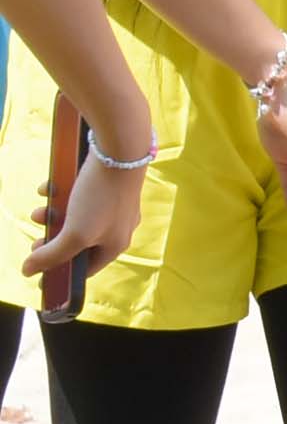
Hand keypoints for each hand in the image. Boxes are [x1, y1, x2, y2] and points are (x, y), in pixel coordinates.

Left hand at [20, 118, 146, 283]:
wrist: (120, 151)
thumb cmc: (101, 198)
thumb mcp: (74, 233)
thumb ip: (51, 255)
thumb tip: (28, 271)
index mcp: (116, 245)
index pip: (86, 268)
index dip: (61, 272)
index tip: (38, 271)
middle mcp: (118, 227)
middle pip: (79, 242)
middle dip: (53, 239)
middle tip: (37, 238)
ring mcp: (114, 205)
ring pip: (76, 218)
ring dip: (53, 215)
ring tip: (39, 210)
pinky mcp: (108, 185)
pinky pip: (79, 196)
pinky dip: (61, 194)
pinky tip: (49, 188)